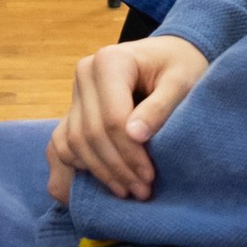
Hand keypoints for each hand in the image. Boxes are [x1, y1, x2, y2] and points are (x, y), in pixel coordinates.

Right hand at [47, 35, 208, 203]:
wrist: (170, 55)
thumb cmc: (181, 66)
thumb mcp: (181, 83)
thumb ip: (160, 107)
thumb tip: (135, 136)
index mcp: (110, 61)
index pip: (112, 118)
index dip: (129, 153)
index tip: (149, 177)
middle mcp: (85, 73)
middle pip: (91, 133)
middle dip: (116, 168)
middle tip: (142, 191)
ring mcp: (76, 90)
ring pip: (75, 142)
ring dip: (100, 172)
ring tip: (129, 190)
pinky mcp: (74, 107)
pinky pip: (64, 143)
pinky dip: (81, 165)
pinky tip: (106, 180)